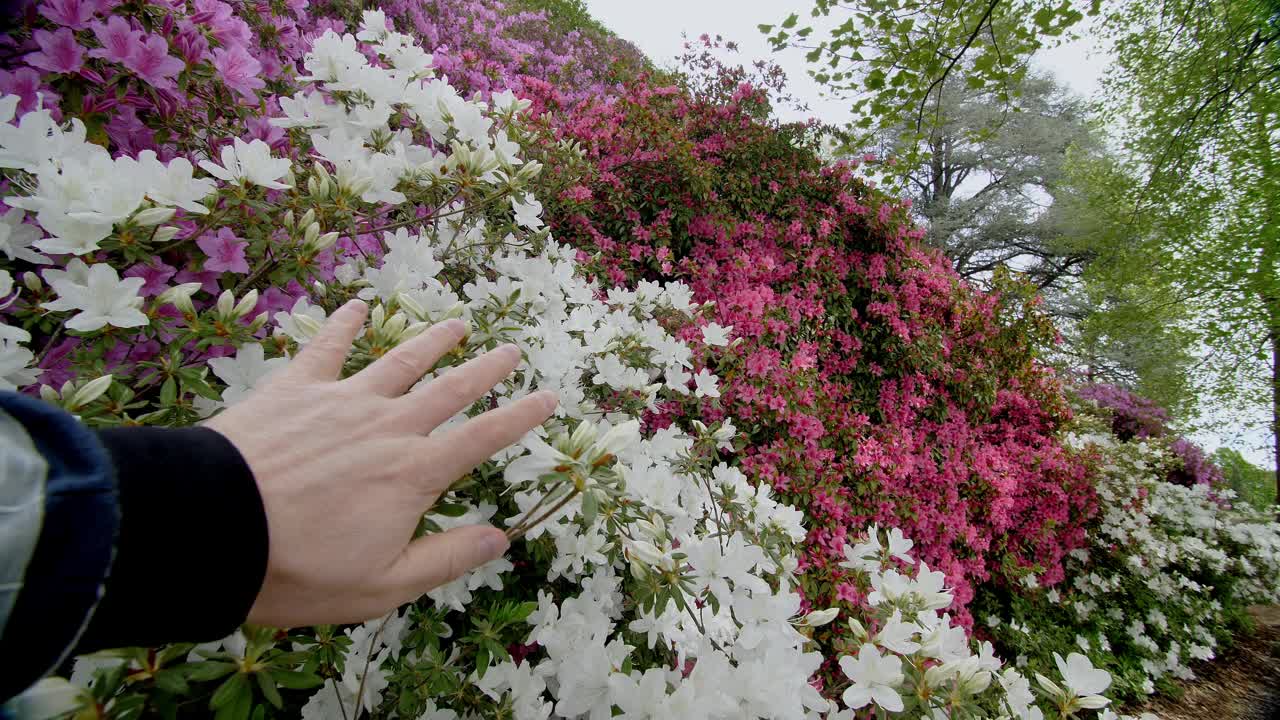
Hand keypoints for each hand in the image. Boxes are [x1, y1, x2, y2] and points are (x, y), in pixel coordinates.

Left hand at [205, 299, 556, 627]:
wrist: (213, 530)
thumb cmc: (299, 570)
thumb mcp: (384, 585)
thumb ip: (447, 557)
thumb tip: (501, 537)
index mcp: (415, 473)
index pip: (484, 437)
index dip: (522, 417)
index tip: (550, 397)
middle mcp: (388, 426)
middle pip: (450, 389)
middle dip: (487, 370)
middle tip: (512, 350)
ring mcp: (342, 401)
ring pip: (399, 361)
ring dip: (432, 342)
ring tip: (457, 324)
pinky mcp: (295, 389)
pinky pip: (326, 348)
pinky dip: (343, 324)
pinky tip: (356, 305)